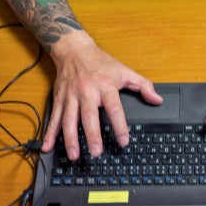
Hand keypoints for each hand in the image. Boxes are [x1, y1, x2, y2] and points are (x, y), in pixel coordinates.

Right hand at [41, 31, 162, 159]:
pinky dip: (50, 133)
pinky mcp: (59, 99)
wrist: (74, 50)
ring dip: (70, 139)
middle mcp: (87, 92)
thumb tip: (157, 100)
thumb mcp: (124, 71)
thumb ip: (143, 86)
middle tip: (96, 152)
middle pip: (89, 116)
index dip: (120, 126)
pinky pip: (54, 118)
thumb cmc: (100, 62)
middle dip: (92, 136)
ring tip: (74, 155)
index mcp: (105, 87)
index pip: (115, 109)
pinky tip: (48, 147)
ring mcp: (71, 97)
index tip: (123, 141)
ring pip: (69, 120)